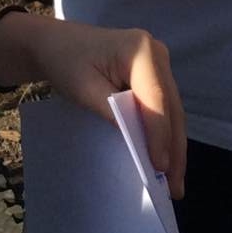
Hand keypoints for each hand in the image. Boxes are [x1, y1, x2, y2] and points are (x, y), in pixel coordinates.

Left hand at [6, 18, 187, 199]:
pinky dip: (164, 135)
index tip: (159, 167)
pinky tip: (165, 160)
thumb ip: (112, 112)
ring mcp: (159, 65)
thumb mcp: (83, 88)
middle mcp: (158, 54)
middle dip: (174, 149)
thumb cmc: (65, 62)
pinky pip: (163, 109)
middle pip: (171, 108)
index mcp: (141, 50)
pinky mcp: (153, 77)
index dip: (159, 134)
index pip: (156, 99)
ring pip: (172, 112)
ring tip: (174, 183)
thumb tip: (137, 141)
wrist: (56, 44)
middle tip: (175, 188)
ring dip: (173, 146)